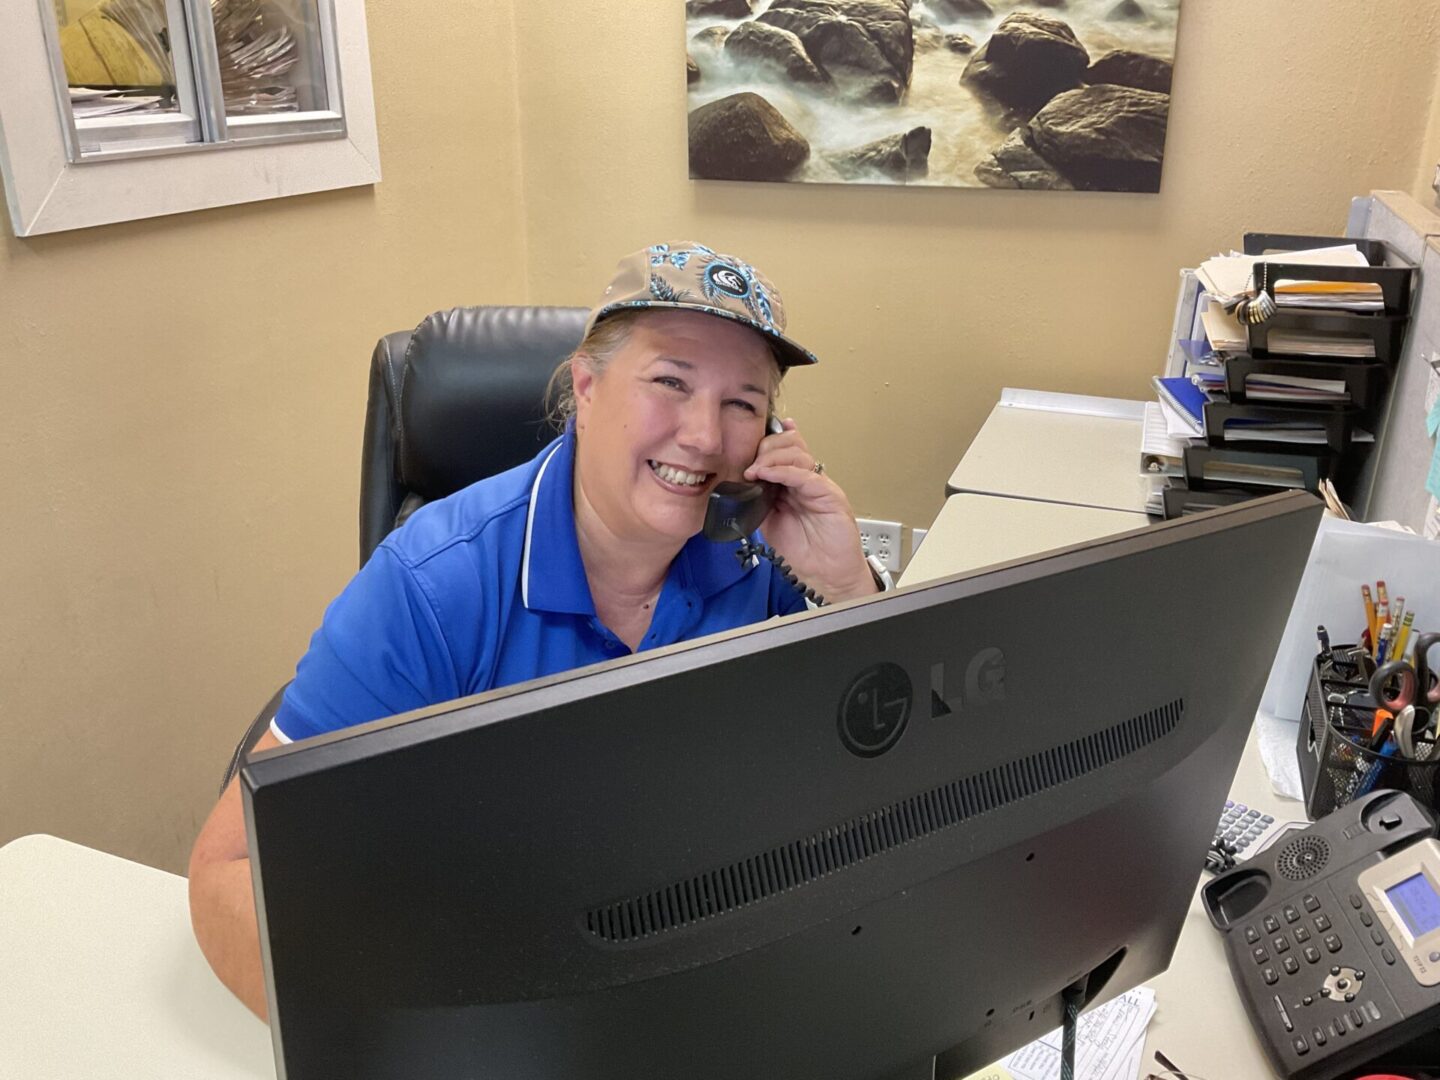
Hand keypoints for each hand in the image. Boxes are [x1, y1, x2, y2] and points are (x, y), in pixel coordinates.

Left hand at [743, 419, 876, 602]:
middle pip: (791, 444)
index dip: (765, 444)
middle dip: (766, 449)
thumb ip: (757, 500)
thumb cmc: (803, 551)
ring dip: (771, 458)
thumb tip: (739, 485)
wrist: (826, 574)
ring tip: (754, 472)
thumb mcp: (768, 522)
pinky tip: (766, 475)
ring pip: (798, 454)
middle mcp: (808, 479)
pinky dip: (783, 471)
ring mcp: (820, 485)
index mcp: (794, 482)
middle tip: (750, 465)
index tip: (744, 450)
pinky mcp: (830, 495)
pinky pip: (805, 475)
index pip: (783, 449)